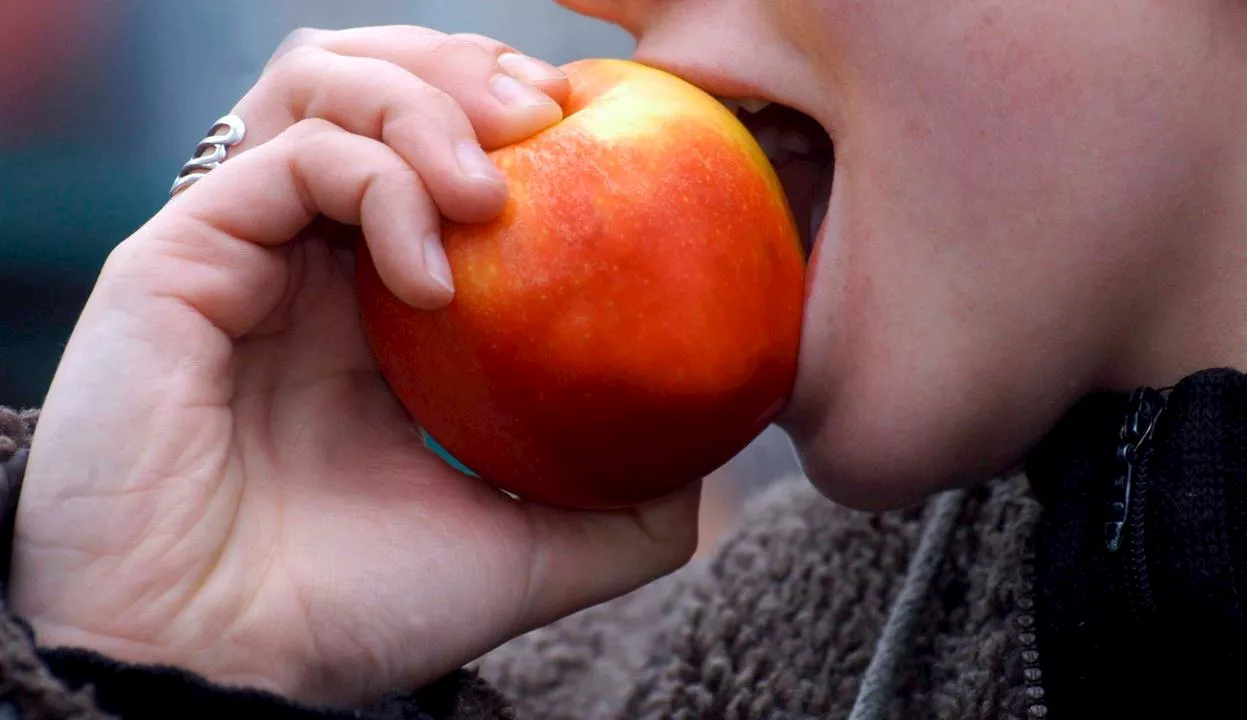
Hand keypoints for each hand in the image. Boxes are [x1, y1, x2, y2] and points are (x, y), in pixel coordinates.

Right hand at [12, 26, 700, 707]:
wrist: (218, 675)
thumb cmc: (350, 614)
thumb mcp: (524, 550)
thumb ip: (617, 506)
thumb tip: (704, 464)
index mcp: (371, 311)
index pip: (438, 155)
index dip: (510, 122)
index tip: (594, 140)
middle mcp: (305, 263)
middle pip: (378, 88)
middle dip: (467, 77)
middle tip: (548, 121)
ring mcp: (241, 252)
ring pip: (322, 86)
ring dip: (426, 104)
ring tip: (494, 186)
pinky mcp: (179, 257)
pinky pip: (289, 157)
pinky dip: (378, 182)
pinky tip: (430, 274)